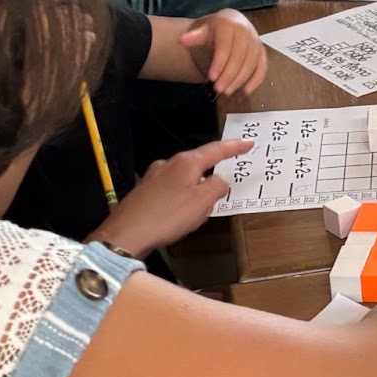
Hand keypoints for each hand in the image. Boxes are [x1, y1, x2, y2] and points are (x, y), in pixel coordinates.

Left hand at [88, 137, 252, 257]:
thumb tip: (221, 179)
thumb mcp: (202, 203)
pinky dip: (181, 200)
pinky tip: (178, 217)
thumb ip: (217, 187)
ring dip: (195, 193)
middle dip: (211, 178)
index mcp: (186, 162)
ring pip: (184, 179)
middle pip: (198, 164)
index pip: (216, 150)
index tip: (248, 143)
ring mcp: (154, 176)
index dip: (234, 147)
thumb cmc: (168, 216)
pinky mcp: (144, 190)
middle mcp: (168, 163)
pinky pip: (171, 190)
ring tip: (196, 215)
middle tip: (218, 197)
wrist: (127, 233)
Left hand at [178, 9, 266, 95]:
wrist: (233, 24)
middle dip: (228, 75)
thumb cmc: (217, 30)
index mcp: (230, 24)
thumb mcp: (204, 30)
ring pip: (250, 64)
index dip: (219, 63)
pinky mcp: (262, 52)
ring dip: (239, 80)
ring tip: (227, 91)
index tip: (211, 77)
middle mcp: (246, 31)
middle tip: (218, 89)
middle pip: (238, 57)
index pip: (225, 47)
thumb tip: (182, 40)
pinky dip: (256, 80)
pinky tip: (246, 91)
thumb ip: (195, 36)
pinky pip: (262, 67)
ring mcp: (256, 42)